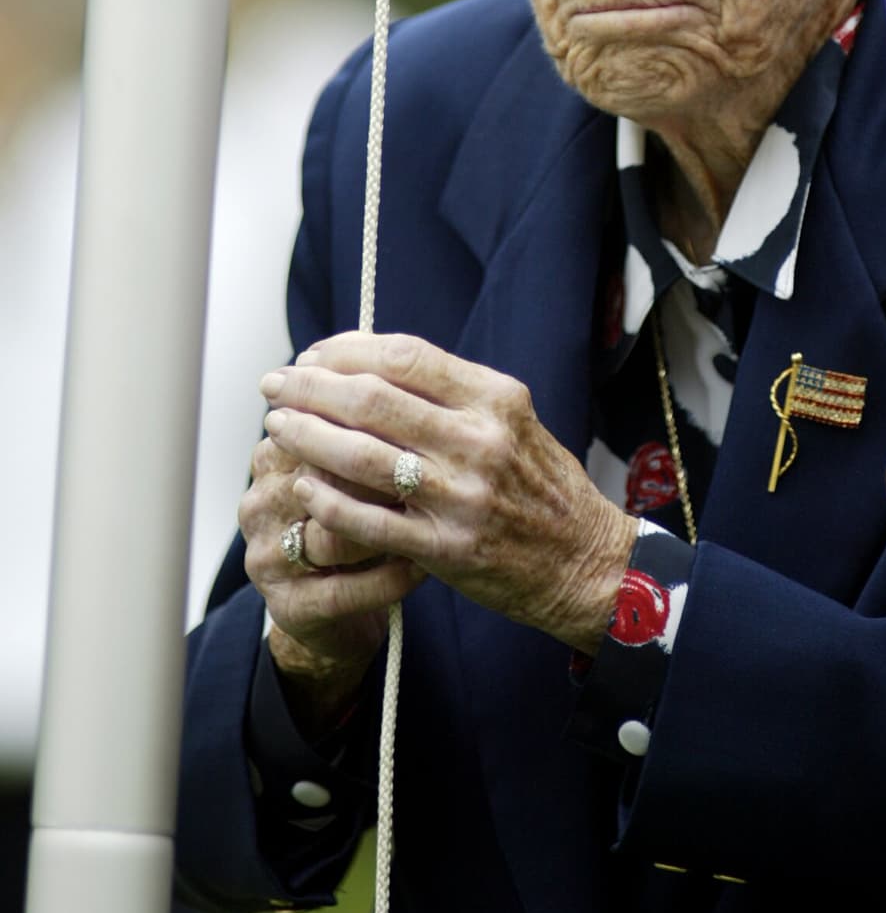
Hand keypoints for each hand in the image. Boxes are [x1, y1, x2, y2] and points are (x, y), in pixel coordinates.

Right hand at [240, 434, 423, 725]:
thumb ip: (369, 422)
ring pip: (331, 535)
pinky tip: (423, 567)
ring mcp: (269, 557)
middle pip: (320, 474)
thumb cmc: (356, 514)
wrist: (334, 601)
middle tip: (435, 464)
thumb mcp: (352, 464)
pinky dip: (388, 578)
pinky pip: (343, 591)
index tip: (425, 416)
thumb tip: (422, 381)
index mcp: (273, 455)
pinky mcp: (288, 607)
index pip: (317, 421)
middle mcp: (262, 502)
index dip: (373, 420)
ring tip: (434, 515)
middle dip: (380, 470)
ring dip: (388, 526)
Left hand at [260, 332, 635, 654]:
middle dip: (310, 388)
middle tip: (274, 385)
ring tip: (277, 427)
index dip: (346, 351)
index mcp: (496, 399)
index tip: (312, 355)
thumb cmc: (542, 485)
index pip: (405, 356)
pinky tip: (303, 487)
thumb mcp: (513, 420)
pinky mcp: (446, 549)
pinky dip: (328, 501)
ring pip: (362, 457)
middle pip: (374, 400)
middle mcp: (480, 441)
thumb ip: (452, 393)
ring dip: (307, 438)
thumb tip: (371, 363)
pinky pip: (370, 521)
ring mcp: (462, 497)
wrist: (584, 561)